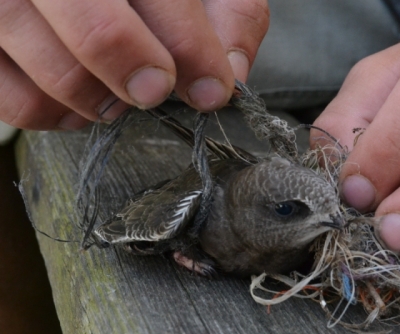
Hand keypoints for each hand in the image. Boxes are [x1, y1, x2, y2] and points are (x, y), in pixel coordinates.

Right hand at [0, 0, 268, 129]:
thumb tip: (233, 73)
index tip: (212, 91)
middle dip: (136, 70)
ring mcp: (2, 3)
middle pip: (95, 28)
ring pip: (52, 72)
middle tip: (155, 93)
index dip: (192, 49)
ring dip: (97, 100)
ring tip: (121, 99)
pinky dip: (53, 115)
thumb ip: (228, 11)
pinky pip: (12, 101)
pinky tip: (80, 104)